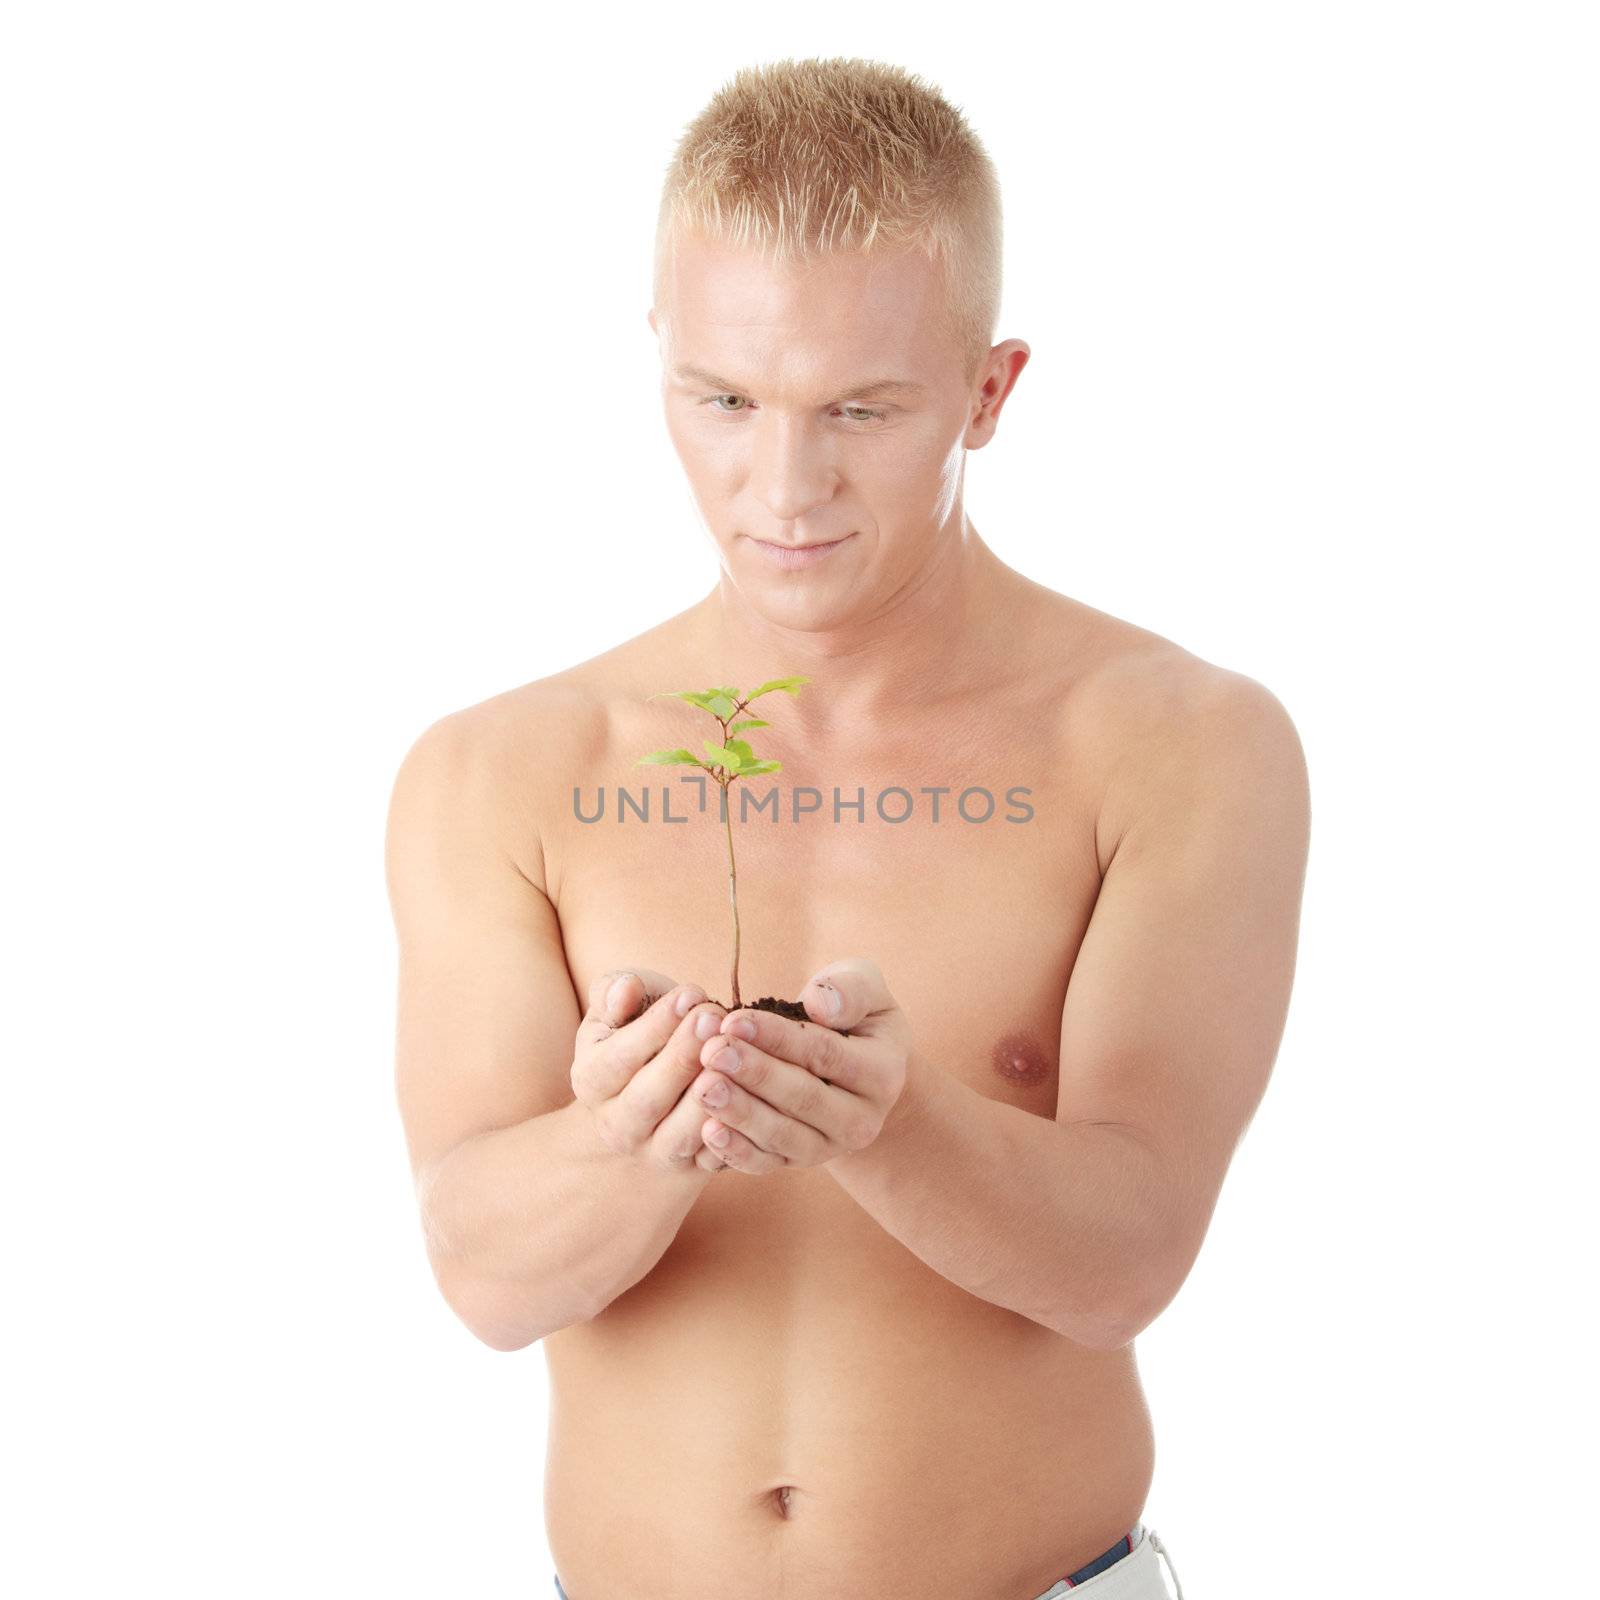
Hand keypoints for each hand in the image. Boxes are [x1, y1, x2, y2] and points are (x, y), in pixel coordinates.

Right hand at [570, 967, 728, 1173]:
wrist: (659, 1088)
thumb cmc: (643, 1032)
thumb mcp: (623, 1007)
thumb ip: (617, 990)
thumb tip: (626, 990)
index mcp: (590, 1080)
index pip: (618, 1058)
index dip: (655, 1026)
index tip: (691, 994)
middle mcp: (615, 1125)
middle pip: (647, 1099)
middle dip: (683, 1056)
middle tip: (715, 1017)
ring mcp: (653, 1152)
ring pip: (680, 1134)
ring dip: (710, 1095)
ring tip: (735, 1054)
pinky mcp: (692, 1168)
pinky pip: (714, 1157)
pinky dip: (734, 1132)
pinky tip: (754, 1095)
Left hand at [689, 958, 915, 1174]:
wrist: (854, 1068)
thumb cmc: (849, 1014)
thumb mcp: (863, 988)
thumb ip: (851, 990)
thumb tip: (820, 1005)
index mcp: (883, 1073)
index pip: (825, 1054)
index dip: (779, 1038)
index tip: (733, 1020)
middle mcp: (862, 1119)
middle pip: (803, 1098)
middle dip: (754, 1074)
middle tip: (711, 1052)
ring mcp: (830, 1146)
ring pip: (783, 1135)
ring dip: (740, 1113)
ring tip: (702, 1087)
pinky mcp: (798, 1162)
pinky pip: (766, 1163)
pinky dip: (736, 1152)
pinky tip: (707, 1132)